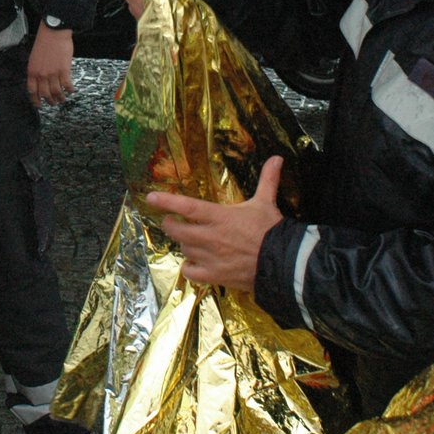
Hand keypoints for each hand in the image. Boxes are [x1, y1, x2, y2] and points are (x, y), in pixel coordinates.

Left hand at [27, 22, 75, 106]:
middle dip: (50, 101)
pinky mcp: (64, 70)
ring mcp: (53, 73)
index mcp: (32, 71)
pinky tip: (71, 90)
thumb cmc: (44, 42)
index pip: (32, 90)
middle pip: (45, 94)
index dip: (35, 100)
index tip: (39, 105)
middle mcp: (41, 74)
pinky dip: (70, 90)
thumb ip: (36, 70)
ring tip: (63, 99)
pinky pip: (67, 85)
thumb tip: (41, 80)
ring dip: (60, 98)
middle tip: (53, 103)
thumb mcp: (34, 57)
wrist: (53, 32)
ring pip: (56, 92)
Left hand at [146, 156, 285, 293]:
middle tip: (171, 221)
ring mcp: (211, 258)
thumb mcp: (266, 202)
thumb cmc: (271, 230)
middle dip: (170, 225)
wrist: (283, 263)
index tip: (150, 198)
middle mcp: (211, 237)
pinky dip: (189, 267)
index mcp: (219, 216)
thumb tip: (277, 158)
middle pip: (177, 230)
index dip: (166, 201)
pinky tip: (194, 263)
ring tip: (189, 240)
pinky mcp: (214, 275)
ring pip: (183, 249)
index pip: (187, 207)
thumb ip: (267, 180)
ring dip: (183, 243)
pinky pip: (190, 272)